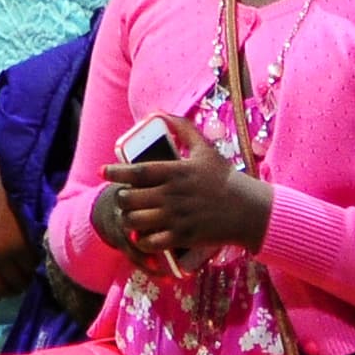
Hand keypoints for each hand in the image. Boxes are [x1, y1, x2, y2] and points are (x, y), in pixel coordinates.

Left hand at [0, 157, 35, 302]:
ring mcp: (0, 254)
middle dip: (9, 288)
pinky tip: (35, 255)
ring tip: (27, 266)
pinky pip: (31, 270)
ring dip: (24, 278)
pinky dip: (35, 267)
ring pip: (17, 283)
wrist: (9, 176)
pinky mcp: (21, 249)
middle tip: (17, 278)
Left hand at [109, 111, 272, 258]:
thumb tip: (160, 113)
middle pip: (129, 198)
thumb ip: (182, 129)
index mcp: (176, 172)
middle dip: (122, 198)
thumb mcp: (206, 149)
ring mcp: (177, 217)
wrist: (250, 209)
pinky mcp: (183, 236)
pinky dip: (141, 239)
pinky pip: (150, 241)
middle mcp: (172, 195)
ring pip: (134, 220)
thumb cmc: (225, 178)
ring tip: (132, 215)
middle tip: (126, 197)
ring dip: (128, 218)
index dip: (115, 171)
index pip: (136, 171)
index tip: (104, 171)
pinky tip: (143, 234)